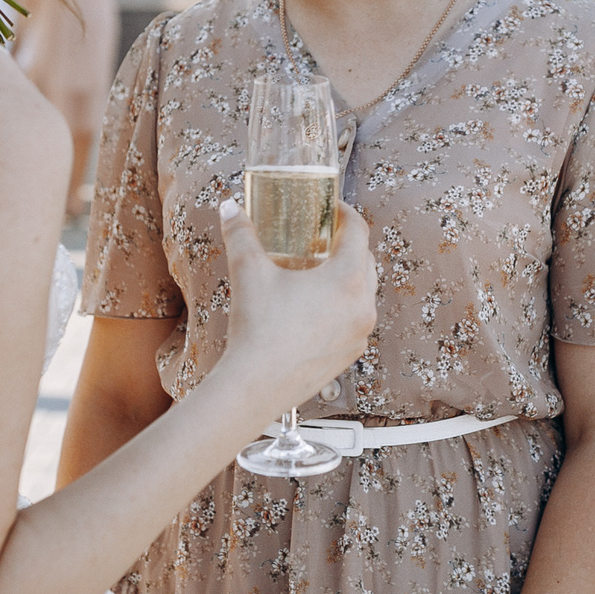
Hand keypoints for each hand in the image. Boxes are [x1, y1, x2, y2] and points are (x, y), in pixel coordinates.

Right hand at [214, 196, 377, 414]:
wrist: (255, 386)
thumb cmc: (257, 329)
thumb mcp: (248, 272)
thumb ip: (241, 233)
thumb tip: (229, 207)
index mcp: (347, 279)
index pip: (358, 231)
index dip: (344, 213)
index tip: (330, 208)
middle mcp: (363, 305)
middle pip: (365, 260)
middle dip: (345, 244)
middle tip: (320, 237)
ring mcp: (361, 332)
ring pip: (363, 292)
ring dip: (345, 276)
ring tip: (317, 271)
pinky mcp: (351, 353)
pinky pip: (355, 320)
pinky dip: (342, 306)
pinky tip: (315, 307)